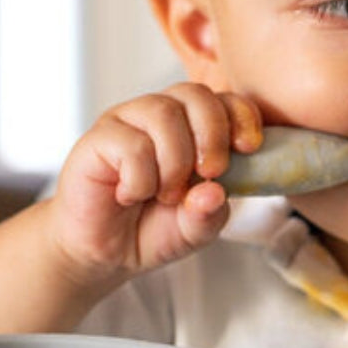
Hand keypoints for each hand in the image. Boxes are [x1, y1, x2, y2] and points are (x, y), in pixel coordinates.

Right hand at [48, 83, 261, 285]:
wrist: (106, 253)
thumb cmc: (154, 229)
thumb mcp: (196, 229)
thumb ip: (210, 213)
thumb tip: (214, 193)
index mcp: (193, 127)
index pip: (225, 100)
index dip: (242, 117)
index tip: (249, 148)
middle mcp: (161, 116)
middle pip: (195, 94)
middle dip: (213, 135)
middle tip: (209, 173)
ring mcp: (128, 122)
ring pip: (163, 113)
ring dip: (175, 161)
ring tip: (166, 195)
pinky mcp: (98, 139)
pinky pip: (130, 144)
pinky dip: (141, 179)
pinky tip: (132, 195)